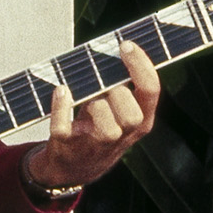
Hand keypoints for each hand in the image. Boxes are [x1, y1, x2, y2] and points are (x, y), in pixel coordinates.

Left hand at [27, 38, 161, 198]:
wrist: (74, 167)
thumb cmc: (99, 125)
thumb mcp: (118, 109)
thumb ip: (123, 83)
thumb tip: (120, 46)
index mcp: (141, 121)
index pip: (151, 91)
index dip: (140, 65)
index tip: (125, 45)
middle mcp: (122, 137)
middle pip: (132, 116)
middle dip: (118, 94)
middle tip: (105, 86)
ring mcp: (94, 145)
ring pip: (106, 129)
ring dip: (95, 105)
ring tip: (85, 98)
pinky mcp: (67, 147)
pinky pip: (64, 128)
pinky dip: (61, 108)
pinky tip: (61, 90)